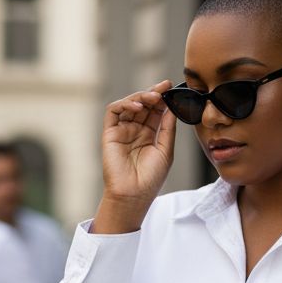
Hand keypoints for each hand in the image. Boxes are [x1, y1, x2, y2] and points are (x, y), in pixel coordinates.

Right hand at [96, 80, 176, 230]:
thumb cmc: (150, 179)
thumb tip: (172, 107)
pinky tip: (138, 106)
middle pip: (143, 105)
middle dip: (153, 93)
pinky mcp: (110, 133)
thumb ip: (167, 128)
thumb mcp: (165, 150)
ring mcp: (122, 130)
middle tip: (164, 87)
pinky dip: (125, 104)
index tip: (172, 89)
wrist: (133, 195)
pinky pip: (114, 111)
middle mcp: (135, 131)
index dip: (163, 99)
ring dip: (141, 97)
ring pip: (129, 104)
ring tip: (154, 97)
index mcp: (149, 135)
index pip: (155, 111)